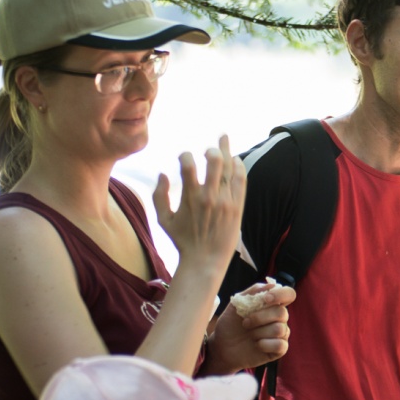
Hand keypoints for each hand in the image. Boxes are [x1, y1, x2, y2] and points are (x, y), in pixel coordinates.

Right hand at [153, 136, 246, 274]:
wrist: (206, 260)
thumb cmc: (183, 240)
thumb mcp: (163, 220)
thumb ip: (158, 196)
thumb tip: (162, 173)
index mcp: (189, 197)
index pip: (188, 165)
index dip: (185, 156)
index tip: (185, 157)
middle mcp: (209, 196)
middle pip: (214, 161)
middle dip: (211, 150)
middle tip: (208, 150)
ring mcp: (226, 201)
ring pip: (230, 168)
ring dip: (227, 151)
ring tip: (224, 139)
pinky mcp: (237, 207)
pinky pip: (241, 181)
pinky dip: (238, 168)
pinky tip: (236, 160)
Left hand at [206, 282, 295, 373]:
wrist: (222, 347)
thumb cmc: (230, 325)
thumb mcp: (236, 305)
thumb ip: (253, 292)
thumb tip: (272, 285)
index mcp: (271, 305)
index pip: (288, 294)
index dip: (281, 294)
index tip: (266, 299)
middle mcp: (279, 319)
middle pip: (282, 313)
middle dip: (260, 318)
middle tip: (245, 323)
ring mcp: (280, 334)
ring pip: (280, 329)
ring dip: (259, 332)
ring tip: (249, 335)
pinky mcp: (278, 350)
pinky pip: (280, 345)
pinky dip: (265, 344)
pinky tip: (256, 345)